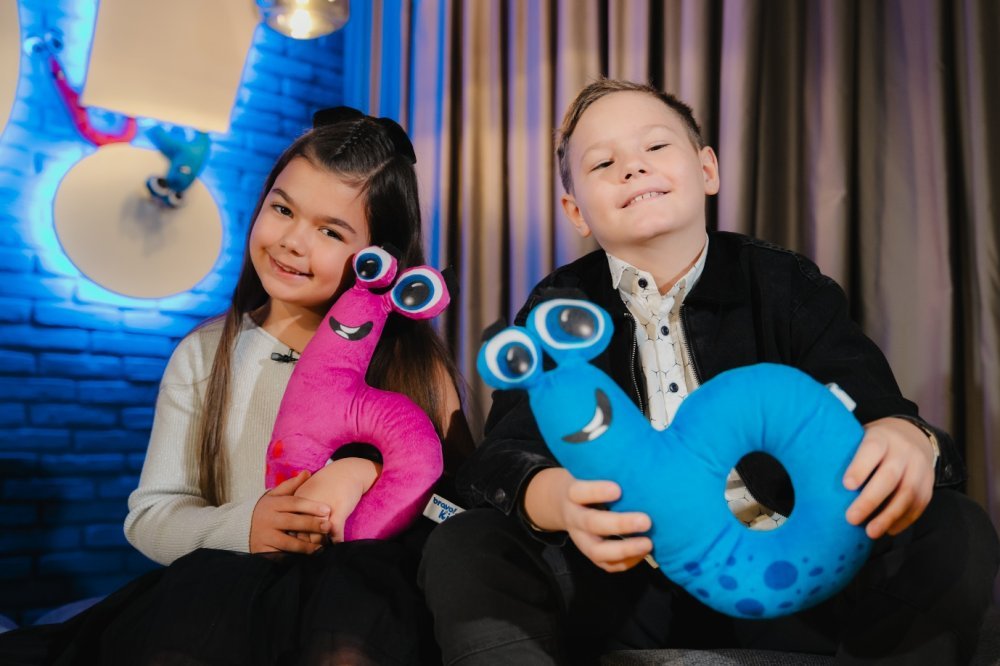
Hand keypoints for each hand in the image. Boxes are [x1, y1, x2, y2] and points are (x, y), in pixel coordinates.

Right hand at [249, 471, 331, 553]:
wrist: (240, 528)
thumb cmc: (267, 509)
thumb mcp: (275, 495)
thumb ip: (291, 485)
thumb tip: (307, 472)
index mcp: (273, 504)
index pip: (294, 503)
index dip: (311, 506)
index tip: (327, 509)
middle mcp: (268, 520)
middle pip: (292, 522)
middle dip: (311, 525)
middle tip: (328, 526)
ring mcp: (265, 537)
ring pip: (288, 542)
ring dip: (306, 545)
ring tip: (321, 546)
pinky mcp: (263, 551)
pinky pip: (280, 556)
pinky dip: (294, 558)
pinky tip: (307, 559)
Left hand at [292, 458, 380, 542]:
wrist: (348, 470)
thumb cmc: (328, 483)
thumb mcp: (308, 492)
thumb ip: (299, 510)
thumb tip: (295, 531)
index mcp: (297, 503)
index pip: (292, 528)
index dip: (297, 538)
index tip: (302, 544)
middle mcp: (307, 507)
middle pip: (303, 535)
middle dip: (307, 545)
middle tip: (313, 551)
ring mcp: (323, 511)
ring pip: (318, 538)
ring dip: (321, 546)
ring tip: (324, 550)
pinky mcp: (338, 512)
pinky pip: (335, 534)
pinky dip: (336, 542)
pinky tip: (338, 544)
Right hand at [524, 468, 651, 572]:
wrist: (561, 503)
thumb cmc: (587, 480)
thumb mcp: (587, 470)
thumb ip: (607, 466)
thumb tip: (643, 451)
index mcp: (572, 492)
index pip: (580, 492)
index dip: (597, 491)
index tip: (618, 489)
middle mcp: (574, 517)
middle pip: (591, 524)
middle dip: (620, 524)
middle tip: (646, 520)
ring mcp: (580, 539)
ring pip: (597, 551)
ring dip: (624, 550)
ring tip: (648, 543)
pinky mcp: (590, 553)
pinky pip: (606, 565)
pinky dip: (626, 562)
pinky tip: (643, 553)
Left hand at [843, 417, 935, 538]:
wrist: (911, 436)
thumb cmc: (872, 444)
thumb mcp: (859, 439)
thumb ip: (844, 454)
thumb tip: (808, 471)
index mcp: (881, 438)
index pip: (871, 450)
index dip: (860, 467)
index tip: (846, 485)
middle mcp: (903, 451)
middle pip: (890, 476)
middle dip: (870, 500)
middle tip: (851, 519)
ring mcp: (919, 467)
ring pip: (908, 493)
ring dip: (889, 516)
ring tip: (870, 532)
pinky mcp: (928, 483)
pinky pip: (919, 504)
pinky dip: (904, 520)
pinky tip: (888, 530)